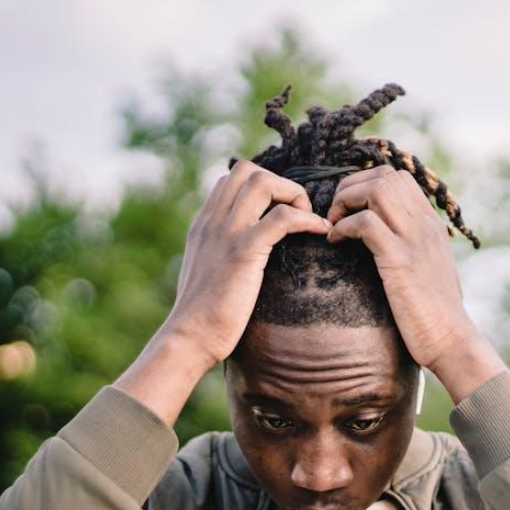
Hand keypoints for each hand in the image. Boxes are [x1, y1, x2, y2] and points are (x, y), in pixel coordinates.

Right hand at [114, 161, 328, 425]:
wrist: (189, 338)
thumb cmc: (202, 317)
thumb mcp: (206, 275)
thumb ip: (219, 256)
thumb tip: (240, 258)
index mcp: (203, 225)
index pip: (230, 180)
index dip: (262, 187)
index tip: (281, 213)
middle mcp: (212, 221)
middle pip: (247, 171)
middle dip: (280, 184)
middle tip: (297, 214)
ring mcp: (226, 233)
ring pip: (263, 183)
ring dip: (293, 195)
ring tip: (308, 220)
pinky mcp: (243, 252)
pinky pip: (281, 218)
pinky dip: (307, 219)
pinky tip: (320, 232)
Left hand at [326, 165, 504, 401]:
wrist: (452, 340)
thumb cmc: (434, 314)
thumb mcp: (425, 270)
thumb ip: (410, 249)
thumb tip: (382, 243)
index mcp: (430, 224)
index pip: (397, 178)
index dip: (364, 185)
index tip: (348, 210)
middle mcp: (424, 224)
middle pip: (384, 176)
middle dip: (350, 188)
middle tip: (335, 216)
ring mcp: (414, 240)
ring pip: (377, 189)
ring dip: (346, 202)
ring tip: (334, 226)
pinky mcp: (401, 261)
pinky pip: (366, 223)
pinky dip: (344, 227)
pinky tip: (336, 243)